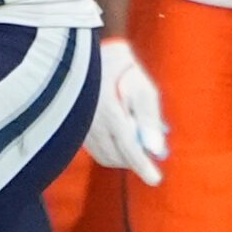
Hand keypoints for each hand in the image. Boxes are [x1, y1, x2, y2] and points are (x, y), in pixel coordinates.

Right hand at [86, 37, 168, 183]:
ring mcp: (80, 126)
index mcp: (110, 113)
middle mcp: (91, 123)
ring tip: (135, 139)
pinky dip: (109, 149)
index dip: (143, 166)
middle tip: (150, 152)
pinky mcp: (74, 126)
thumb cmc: (120, 67)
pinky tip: (119, 134)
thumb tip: (157, 149)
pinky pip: (94, 148)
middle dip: (134, 159)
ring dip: (122, 155)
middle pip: (116, 157)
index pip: (129, 149)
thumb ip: (150, 118)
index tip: (156, 179)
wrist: (85, 51)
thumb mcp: (142, 87)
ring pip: (103, 155)